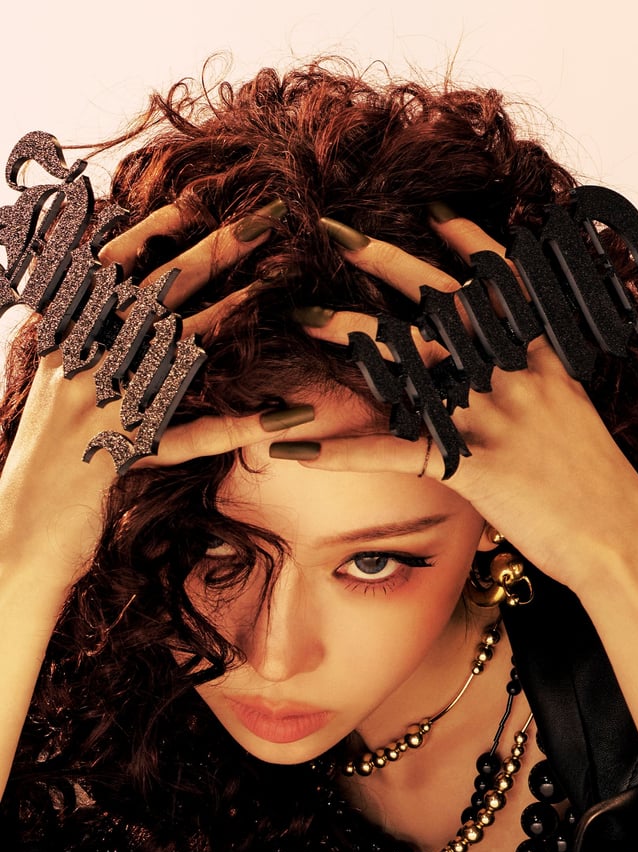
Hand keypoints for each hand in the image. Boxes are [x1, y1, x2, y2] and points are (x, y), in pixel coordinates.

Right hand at [0, 201, 316, 586]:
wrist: (13, 539)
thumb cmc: (43, 470)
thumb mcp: (56, 397)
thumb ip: (85, 351)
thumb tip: (120, 307)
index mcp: (62, 343)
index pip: (107, 270)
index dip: (151, 233)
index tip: (194, 200)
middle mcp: (78, 365)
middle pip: (153, 294)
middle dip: (211, 251)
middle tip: (266, 218)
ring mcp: (99, 409)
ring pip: (174, 348)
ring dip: (230, 312)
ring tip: (279, 283)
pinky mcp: (122, 456)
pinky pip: (190, 436)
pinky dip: (239, 424)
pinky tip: (284, 412)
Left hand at [292, 209, 637, 595]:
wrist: (625, 539)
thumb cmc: (602, 489)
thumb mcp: (578, 417)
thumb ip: (544, 384)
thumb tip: (518, 373)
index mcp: (542, 357)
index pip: (503, 282)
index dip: (467, 242)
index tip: (431, 209)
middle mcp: (515, 372)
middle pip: (443, 302)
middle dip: (387, 261)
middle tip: (336, 229)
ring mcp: (492, 414)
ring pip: (410, 360)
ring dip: (352, 335)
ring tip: (302, 315)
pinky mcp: (472, 464)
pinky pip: (394, 452)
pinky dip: (341, 453)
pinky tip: (296, 452)